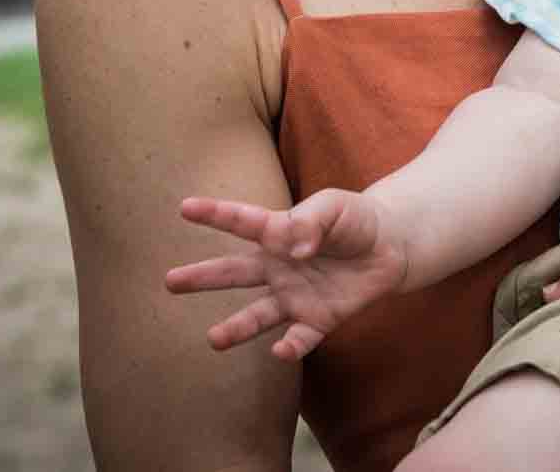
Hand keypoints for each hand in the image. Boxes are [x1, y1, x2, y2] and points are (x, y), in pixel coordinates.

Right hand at [164, 187, 405, 359]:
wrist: (390, 247)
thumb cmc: (354, 221)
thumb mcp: (334, 207)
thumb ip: (310, 222)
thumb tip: (294, 249)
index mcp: (278, 233)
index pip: (243, 221)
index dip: (215, 213)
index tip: (184, 207)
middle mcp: (278, 268)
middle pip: (235, 272)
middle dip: (202, 277)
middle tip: (169, 281)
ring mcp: (295, 296)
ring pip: (258, 315)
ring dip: (237, 328)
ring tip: (213, 339)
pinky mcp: (319, 319)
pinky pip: (301, 337)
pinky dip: (292, 346)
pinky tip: (281, 351)